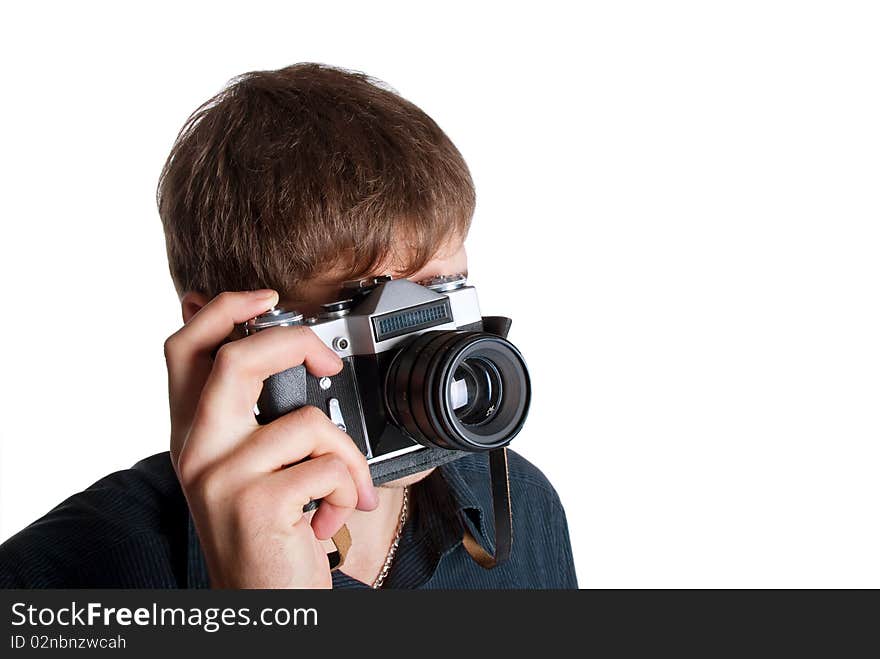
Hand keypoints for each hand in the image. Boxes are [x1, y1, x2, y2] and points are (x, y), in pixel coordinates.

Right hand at [163, 290, 378, 587]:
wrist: (261, 603)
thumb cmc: (263, 532)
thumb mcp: (242, 468)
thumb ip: (252, 416)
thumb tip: (278, 355)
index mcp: (192, 433)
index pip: (185, 349)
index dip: (222, 308)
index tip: (264, 296)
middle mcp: (197, 450)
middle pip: (236, 360)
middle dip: (294, 343)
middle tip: (326, 361)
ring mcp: (222, 477)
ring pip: (309, 422)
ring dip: (346, 458)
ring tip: (341, 489)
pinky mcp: (256, 504)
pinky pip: (329, 467)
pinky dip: (348, 489)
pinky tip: (331, 517)